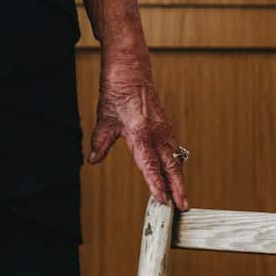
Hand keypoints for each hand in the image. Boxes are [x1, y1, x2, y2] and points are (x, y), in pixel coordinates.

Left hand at [86, 66, 189, 209]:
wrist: (131, 70)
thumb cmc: (119, 90)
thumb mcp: (105, 119)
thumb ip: (100, 141)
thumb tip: (93, 159)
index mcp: (141, 133)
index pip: (150, 165)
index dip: (156, 184)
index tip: (162, 199)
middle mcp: (156, 133)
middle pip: (170, 166)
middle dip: (177, 187)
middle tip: (182, 205)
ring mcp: (163, 129)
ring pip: (174, 158)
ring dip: (178, 177)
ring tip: (181, 195)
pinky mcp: (165, 126)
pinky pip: (173, 149)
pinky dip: (176, 163)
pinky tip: (175, 172)